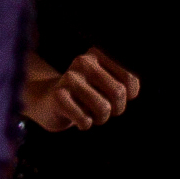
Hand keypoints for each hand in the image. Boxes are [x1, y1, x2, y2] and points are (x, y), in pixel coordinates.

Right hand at [19, 48, 138, 132]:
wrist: (47, 101)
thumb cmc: (86, 94)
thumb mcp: (106, 82)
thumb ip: (125, 82)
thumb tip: (132, 90)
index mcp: (98, 54)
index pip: (130, 76)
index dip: (130, 94)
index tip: (117, 97)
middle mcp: (84, 62)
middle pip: (118, 92)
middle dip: (117, 109)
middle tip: (106, 109)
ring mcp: (69, 79)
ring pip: (103, 108)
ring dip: (101, 119)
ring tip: (92, 115)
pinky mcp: (58, 97)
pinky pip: (85, 120)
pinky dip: (85, 124)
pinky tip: (77, 118)